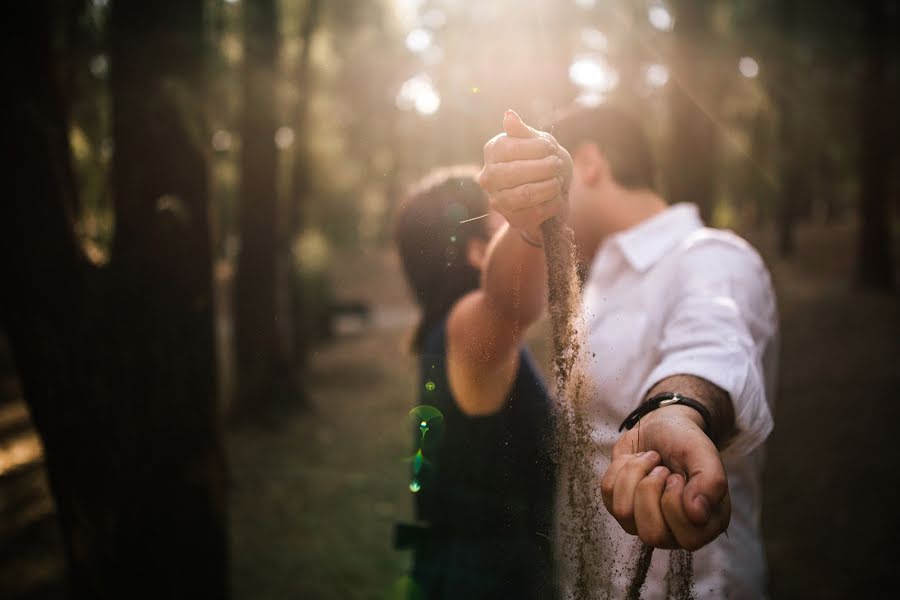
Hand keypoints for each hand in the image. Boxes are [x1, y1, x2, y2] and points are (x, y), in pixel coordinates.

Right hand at [478, 110, 572, 237]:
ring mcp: (498, 200)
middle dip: (544, 167)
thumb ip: (523, 131)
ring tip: (558, 181)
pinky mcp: (513, 219)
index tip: (551, 148)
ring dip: (549, 186)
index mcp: (492, 152)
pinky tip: (557, 196)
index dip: (536, 147)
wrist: (550, 194)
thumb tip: (508, 115)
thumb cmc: (543, 162)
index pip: (511, 148)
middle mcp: (488, 177)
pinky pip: (536, 212)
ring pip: (526, 194)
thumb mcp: (537, 142)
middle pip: (516, 172)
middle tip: (557, 164)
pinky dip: (553, 203)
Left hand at [599, 405, 730, 550]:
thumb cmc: (686, 443)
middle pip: (652, 534)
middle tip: (662, 470)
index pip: (688, 539)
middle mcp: (675, 532)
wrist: (662, 426)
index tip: (678, 476)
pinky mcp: (620, 506)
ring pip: (624, 513)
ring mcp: (643, 522)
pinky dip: (621, 468)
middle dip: (651, 490)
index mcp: (706, 526)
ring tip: (652, 461)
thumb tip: (696, 514)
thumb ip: (711, 482)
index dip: (676, 502)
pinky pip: (608, 494)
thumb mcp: (704, 455)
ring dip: (635, 474)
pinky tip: (638, 462)